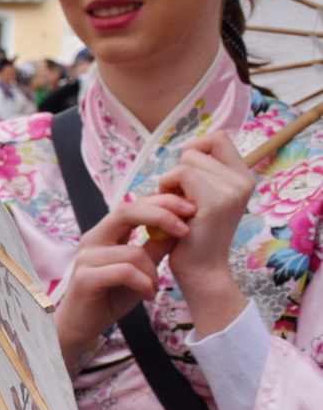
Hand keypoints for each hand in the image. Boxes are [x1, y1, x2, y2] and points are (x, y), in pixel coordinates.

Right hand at [54, 193, 193, 374]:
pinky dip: (143, 284)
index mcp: (105, 233)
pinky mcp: (85, 278)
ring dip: (153, 273)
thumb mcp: (141, 269)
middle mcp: (92, 240)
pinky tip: (147, 295)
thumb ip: (155, 248)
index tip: (189, 208)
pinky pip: (125, 272)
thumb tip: (180, 227)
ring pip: (133, 252)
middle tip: (186, 230)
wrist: (83, 326)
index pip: (132, 205)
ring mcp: (86, 258)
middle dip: (161, 215)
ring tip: (153, 288)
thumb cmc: (111, 296)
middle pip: (126, 212)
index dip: (161, 203)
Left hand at [156, 130, 254, 336]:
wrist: (201, 271)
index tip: (184, 175)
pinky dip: (167, 189)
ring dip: (170, 183)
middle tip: (180, 201)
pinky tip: (173, 211)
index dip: (195, 148)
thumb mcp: (202, 198)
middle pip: (196, 149)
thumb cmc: (193, 235)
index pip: (218, 138)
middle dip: (178, 171)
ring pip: (186, 161)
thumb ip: (202, 173)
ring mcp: (232, 190)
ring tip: (179, 209)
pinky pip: (180, 175)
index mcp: (243, 178)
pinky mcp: (215, 202)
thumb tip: (188, 148)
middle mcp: (243, 181)